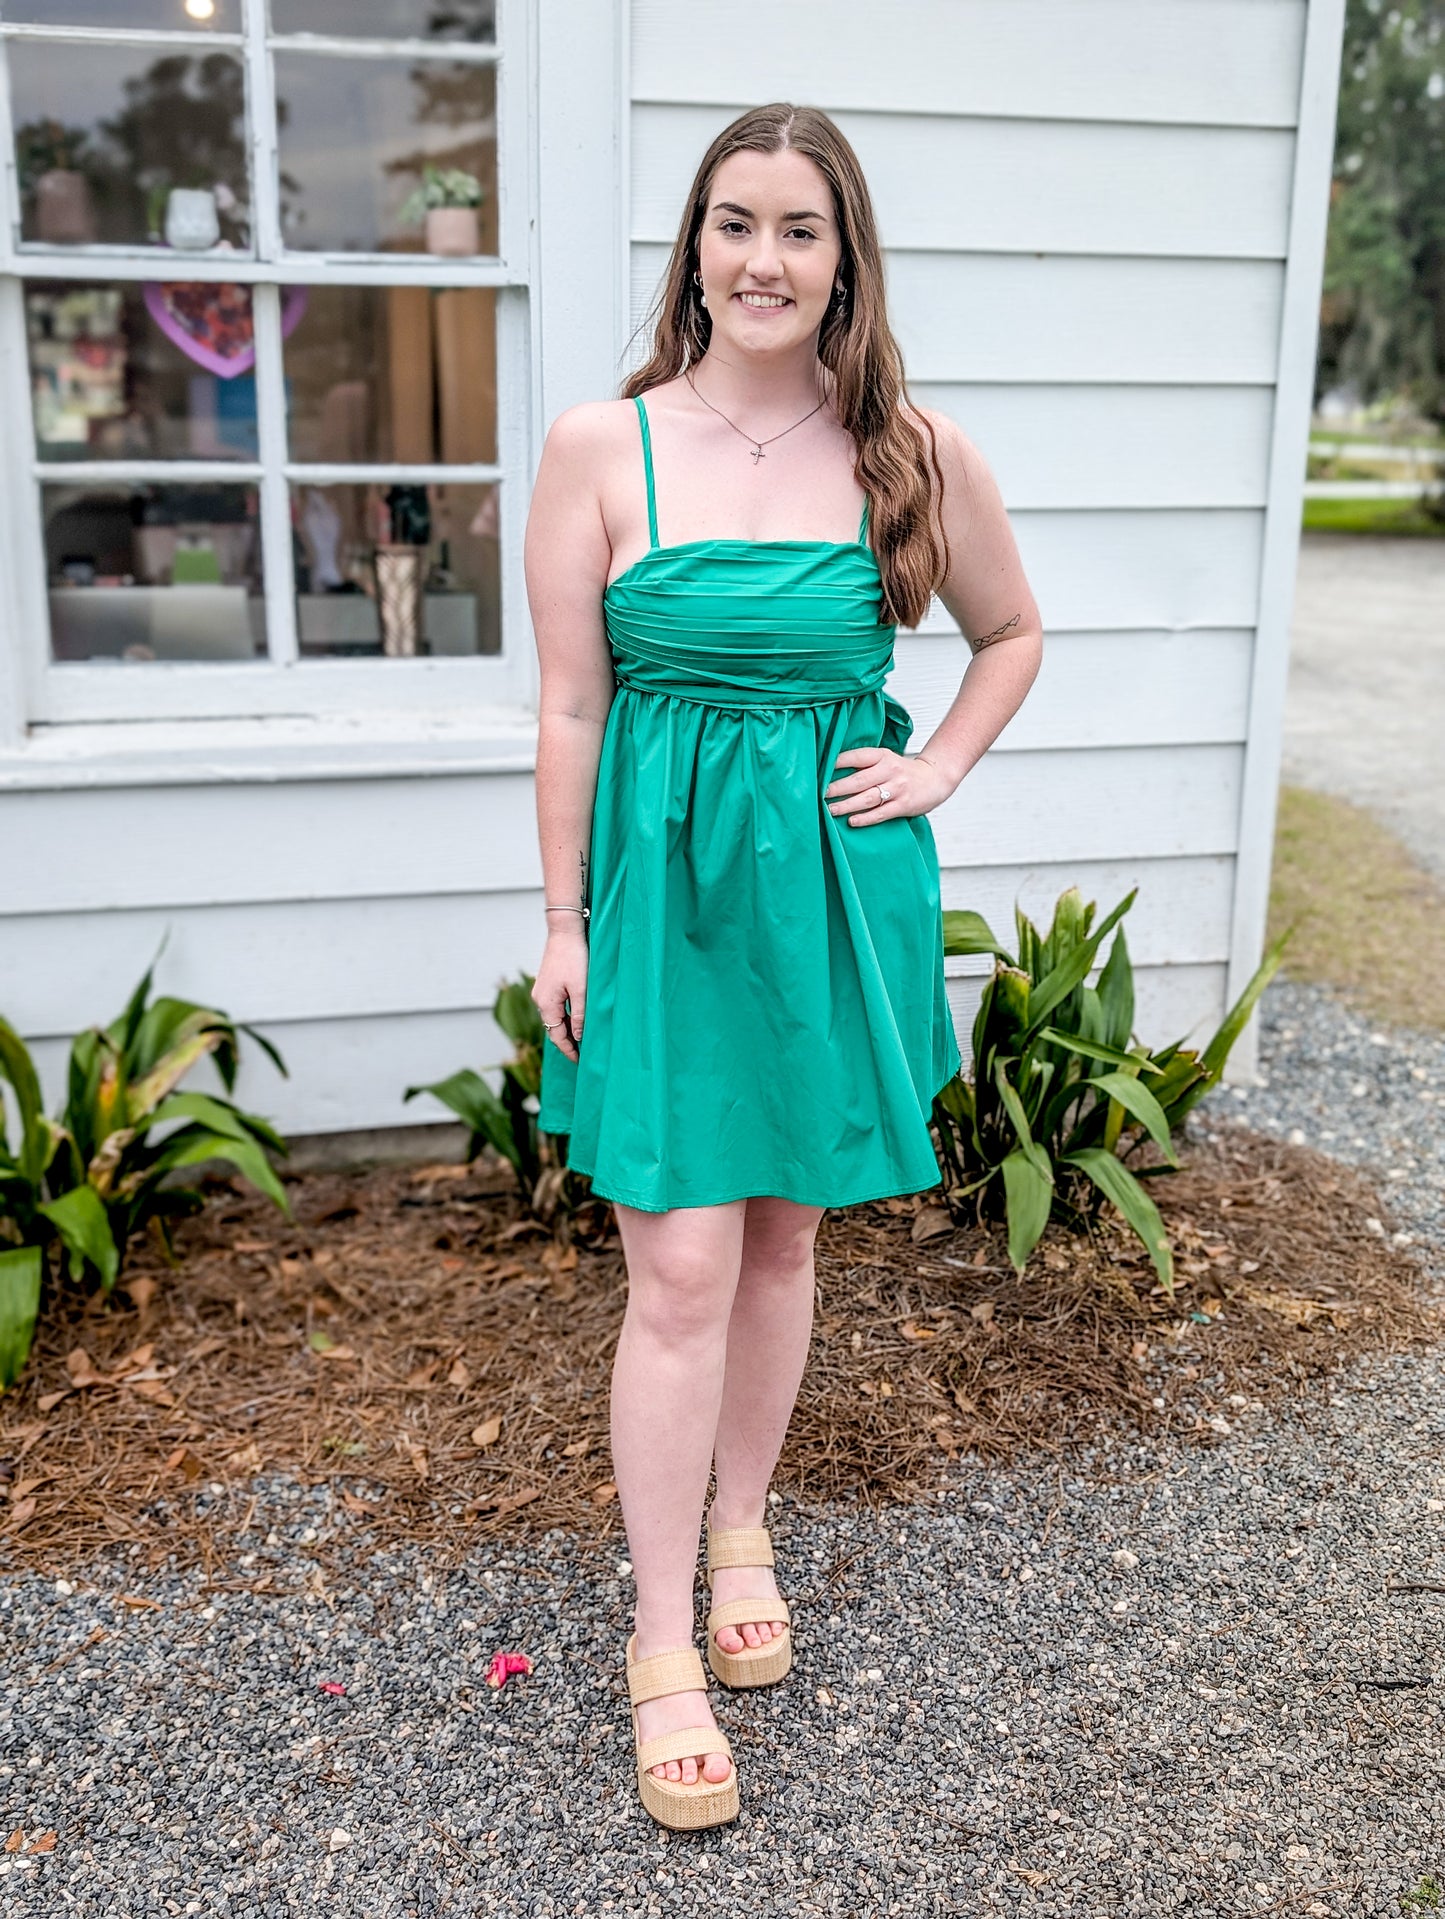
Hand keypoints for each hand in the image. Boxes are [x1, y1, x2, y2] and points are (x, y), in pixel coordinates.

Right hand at [532, 928, 587, 1061]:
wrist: (564, 931)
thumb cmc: (574, 958)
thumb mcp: (581, 989)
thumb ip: (580, 1015)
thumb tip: (579, 1036)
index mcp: (546, 1003)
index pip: (556, 1035)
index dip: (568, 1050)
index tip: (579, 1061)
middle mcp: (540, 999)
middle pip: (553, 1027)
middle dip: (566, 1041)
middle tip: (582, 1054)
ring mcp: (542, 991)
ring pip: (554, 1017)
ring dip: (566, 1028)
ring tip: (582, 1039)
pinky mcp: (547, 983)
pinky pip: (554, 1006)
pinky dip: (565, 1016)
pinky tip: (576, 1018)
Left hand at [824, 747, 954, 824]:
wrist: (935, 779)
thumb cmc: (903, 772)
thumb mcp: (885, 760)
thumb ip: (864, 764)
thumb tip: (831, 772)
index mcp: (882, 756)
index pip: (856, 757)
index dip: (837, 763)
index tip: (820, 770)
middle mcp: (890, 770)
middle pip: (859, 780)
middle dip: (838, 788)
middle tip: (821, 794)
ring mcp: (898, 788)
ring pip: (868, 798)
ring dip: (847, 805)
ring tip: (831, 810)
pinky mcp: (904, 805)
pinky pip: (881, 813)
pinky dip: (865, 818)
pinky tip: (852, 821)